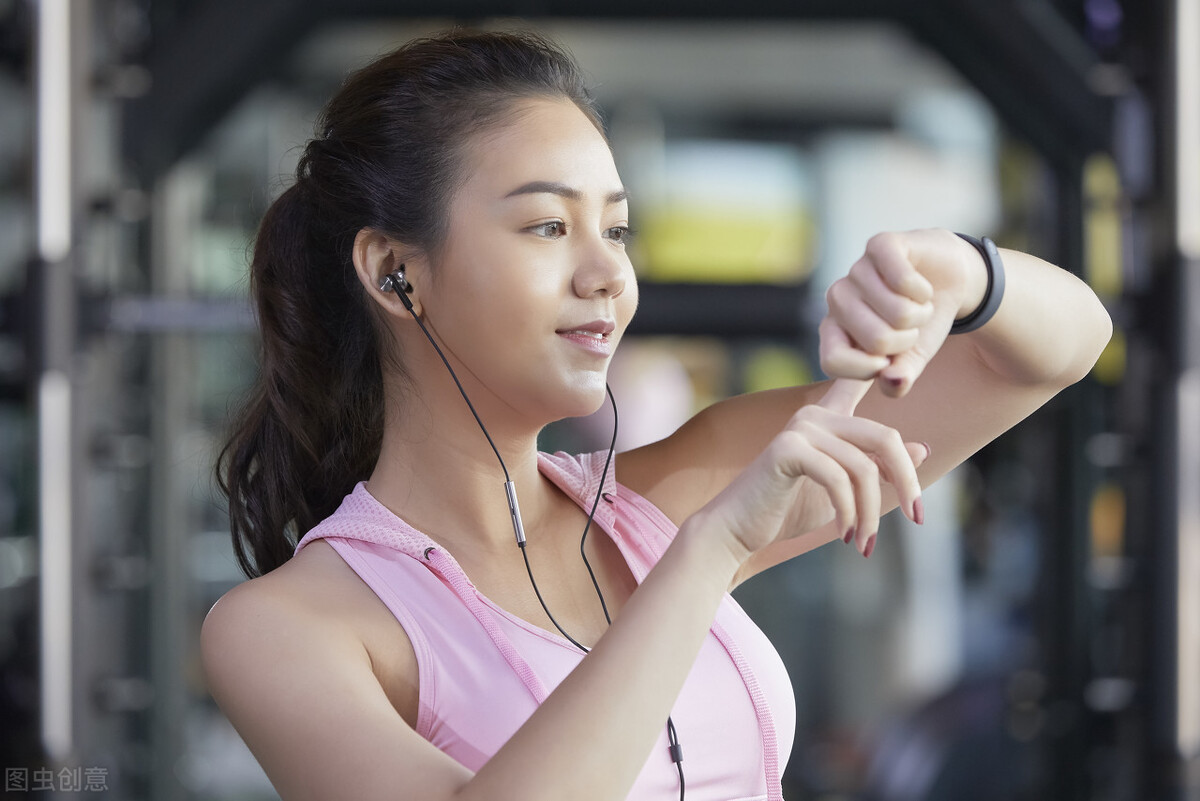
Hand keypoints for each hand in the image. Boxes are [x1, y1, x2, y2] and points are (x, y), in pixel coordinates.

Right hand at [693, 378, 928, 560]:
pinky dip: (848, 513)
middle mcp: (814, 414)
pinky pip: (838, 479)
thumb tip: (922, 448)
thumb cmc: (786, 510)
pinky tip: (844, 534)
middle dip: (907, 482)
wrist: (736, 530)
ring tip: (864, 542)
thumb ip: (877, 468)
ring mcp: (801, 428)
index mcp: (828, 418)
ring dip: (871, 513)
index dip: (881, 366)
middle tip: (917, 517)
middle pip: (884, 438)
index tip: (897, 351)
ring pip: (863, 468)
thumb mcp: (844, 491)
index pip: (859, 385)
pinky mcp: (787, 448)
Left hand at [820, 229, 986, 397]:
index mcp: (834, 330)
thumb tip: (893, 384)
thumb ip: (899, 378)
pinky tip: (921, 286)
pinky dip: (924, 291)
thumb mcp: (911, 358)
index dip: (866, 369)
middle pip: (875, 340)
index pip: (831, 361)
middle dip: (907, 339)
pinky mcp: (880, 245)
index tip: (888, 363)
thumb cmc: (920, 324)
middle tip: (910, 327)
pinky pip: (903, 280)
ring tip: (918, 305)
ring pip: (897, 312)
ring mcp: (856, 270)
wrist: (947, 279)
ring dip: (920, 314)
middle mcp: (837, 299)